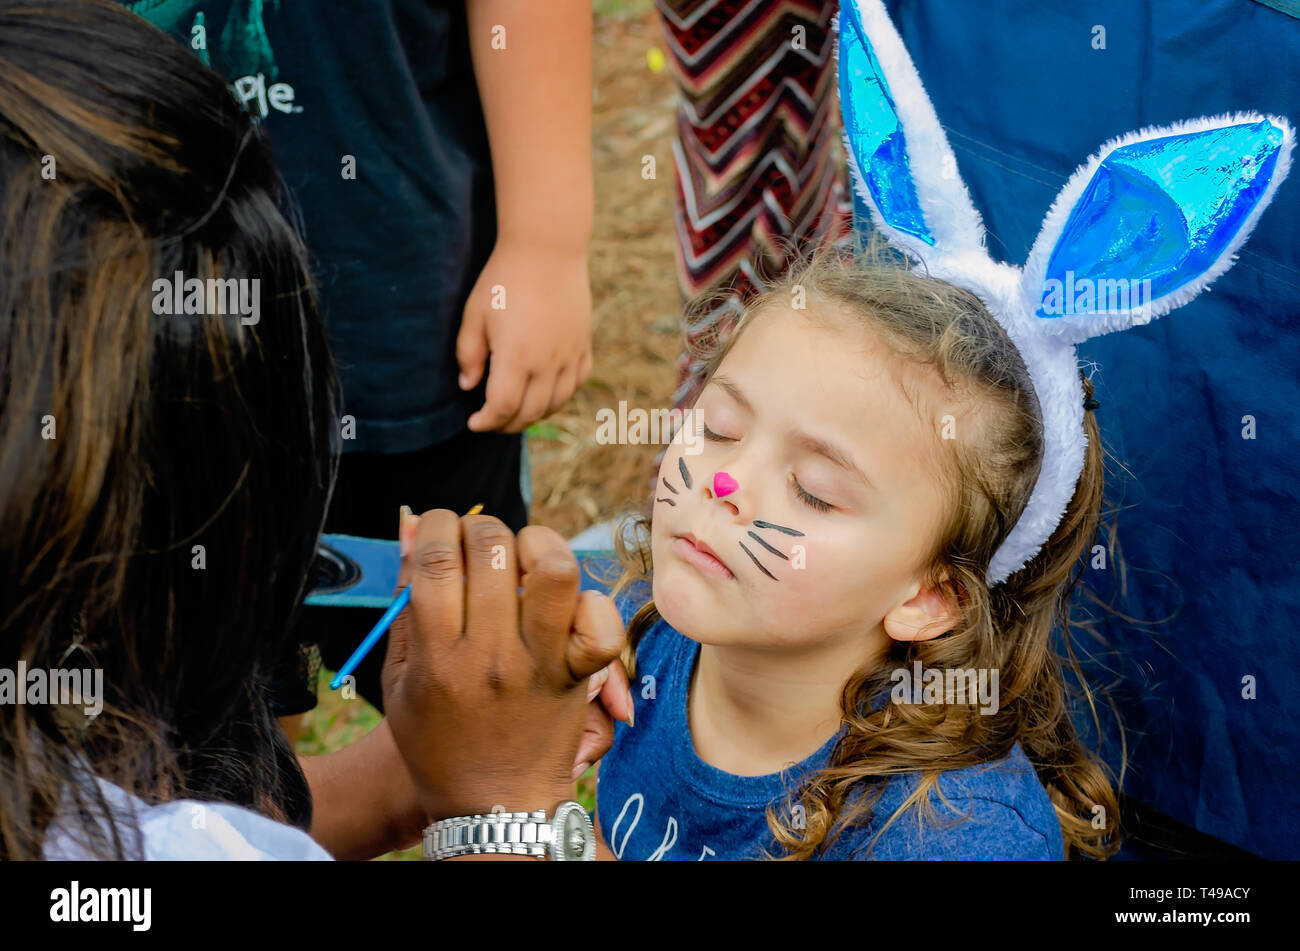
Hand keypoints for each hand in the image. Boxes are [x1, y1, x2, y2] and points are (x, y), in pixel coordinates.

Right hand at [382, 509, 624, 819]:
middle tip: (478, 546)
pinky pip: (598, 620)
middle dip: (481, 528)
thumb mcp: (400, 676)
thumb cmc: (437, 739)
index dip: (439, 525)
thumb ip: (404, 599)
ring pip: (554, 569)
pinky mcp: (577, 674)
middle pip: (493, 549)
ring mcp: (539, 663)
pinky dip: (587, 598)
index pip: (438, 559)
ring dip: (537, 544)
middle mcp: (490, 655)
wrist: (493, 806)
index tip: (440, 530)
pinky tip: (562, 603)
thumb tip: (413, 523)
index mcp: (438, 656)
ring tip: (523, 558)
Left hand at [456, 238, 591, 432]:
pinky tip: (547, 392)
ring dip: (535, 414)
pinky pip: (577, 382)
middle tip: (492, 421)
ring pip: (556, 402)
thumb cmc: (504, 278)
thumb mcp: (475, 314)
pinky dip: (562, 395)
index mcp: (517, 358)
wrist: (547, 248)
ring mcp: (569, 355)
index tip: (474, 423)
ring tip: (518, 412)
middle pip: (530, 412)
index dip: (487, 422)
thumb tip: (469, 386)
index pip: (502, 408)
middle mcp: (547, 363)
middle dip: (508, 424)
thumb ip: (469, 354)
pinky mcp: (583, 344)